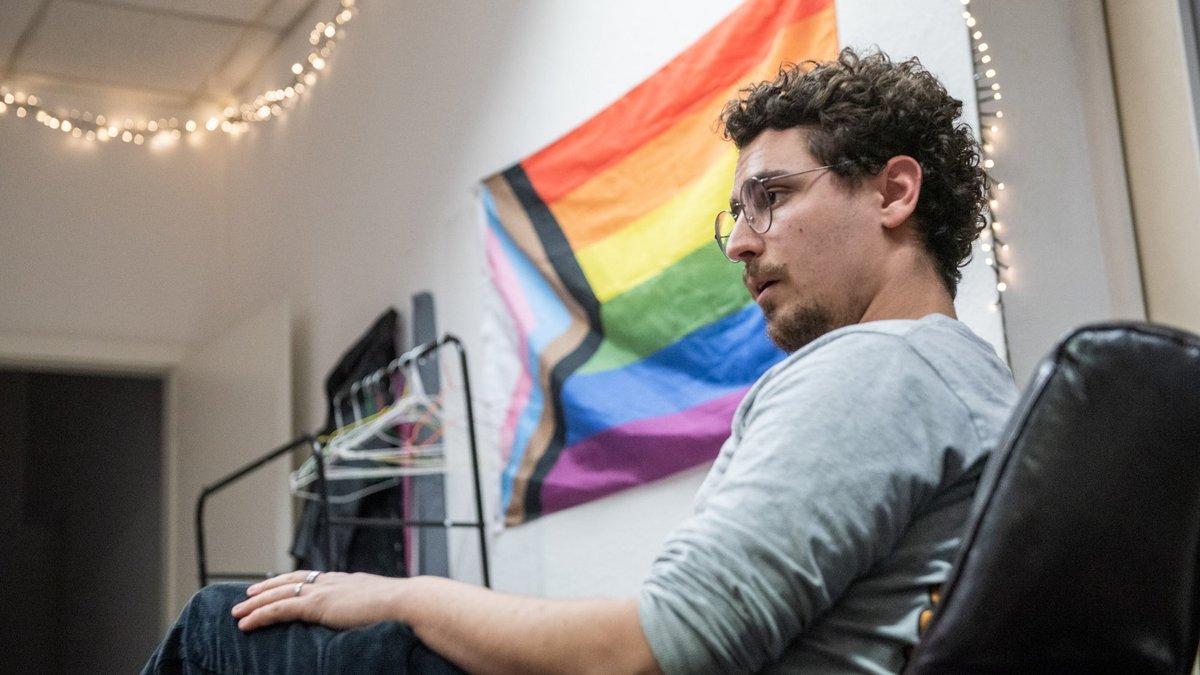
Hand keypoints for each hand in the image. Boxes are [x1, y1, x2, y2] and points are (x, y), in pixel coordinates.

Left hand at [232, 570, 404, 630]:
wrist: (406, 604)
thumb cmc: (404, 610)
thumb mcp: (384, 608)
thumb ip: (372, 610)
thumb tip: (376, 620)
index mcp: (347, 581)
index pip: (313, 578)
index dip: (293, 582)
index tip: (281, 585)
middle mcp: (332, 582)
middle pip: (291, 581)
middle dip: (268, 587)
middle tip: (249, 594)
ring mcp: (323, 592)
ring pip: (279, 594)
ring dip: (256, 603)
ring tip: (238, 611)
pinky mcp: (316, 606)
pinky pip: (280, 610)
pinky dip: (260, 616)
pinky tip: (246, 623)